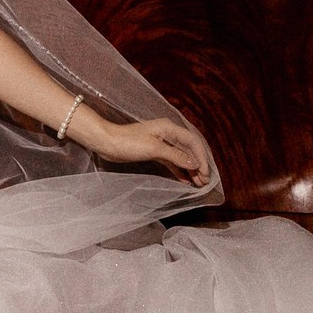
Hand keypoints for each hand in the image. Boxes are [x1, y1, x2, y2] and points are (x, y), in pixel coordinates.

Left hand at [86, 113, 214, 187]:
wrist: (107, 143)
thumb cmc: (129, 142)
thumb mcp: (155, 148)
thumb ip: (176, 156)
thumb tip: (195, 163)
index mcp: (169, 128)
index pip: (193, 142)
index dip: (201, 157)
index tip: (206, 173)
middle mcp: (167, 134)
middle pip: (189, 150)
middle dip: (198, 165)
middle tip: (204, 182)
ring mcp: (161, 143)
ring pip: (181, 157)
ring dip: (190, 169)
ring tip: (197, 183)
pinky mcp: (154, 152)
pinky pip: (171, 162)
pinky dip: (179, 171)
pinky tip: (184, 181)